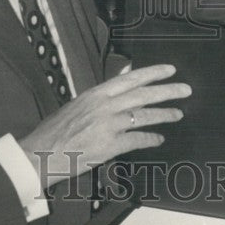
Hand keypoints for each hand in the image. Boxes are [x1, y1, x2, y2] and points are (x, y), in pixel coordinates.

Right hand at [18, 64, 191, 188]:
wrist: (40, 154)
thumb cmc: (55, 132)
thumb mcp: (77, 105)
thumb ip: (100, 96)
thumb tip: (122, 84)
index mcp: (95, 93)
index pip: (131, 78)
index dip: (153, 73)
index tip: (170, 70)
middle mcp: (104, 106)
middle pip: (143, 95)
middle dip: (167, 91)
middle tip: (185, 90)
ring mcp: (107, 125)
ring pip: (143, 116)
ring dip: (164, 115)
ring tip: (177, 114)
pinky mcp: (109, 146)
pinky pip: (137, 140)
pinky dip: (150, 139)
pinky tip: (159, 139)